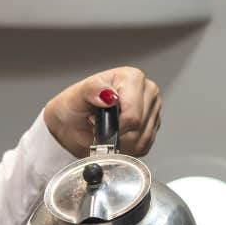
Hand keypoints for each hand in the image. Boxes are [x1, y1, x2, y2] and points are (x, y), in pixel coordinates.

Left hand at [42, 68, 161, 157]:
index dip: (113, 124)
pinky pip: (143, 146)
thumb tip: (108, 95)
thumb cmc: (76, 105)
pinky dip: (125, 147)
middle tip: (99, 123)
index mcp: (132, 77)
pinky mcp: (152, 128)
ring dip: (119, 140)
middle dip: (115, 131)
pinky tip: (114, 135)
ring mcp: (152, 110)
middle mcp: (147, 91)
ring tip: (106, 127)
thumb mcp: (78, 95)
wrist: (73, 122)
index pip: (133, 114)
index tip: (96, 119)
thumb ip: (92, 90)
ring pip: (141, 139)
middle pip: (139, 127)